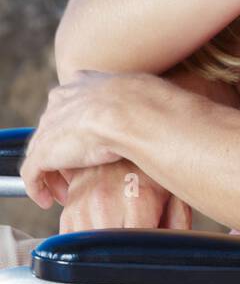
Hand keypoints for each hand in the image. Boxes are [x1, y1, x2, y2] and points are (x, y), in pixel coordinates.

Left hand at [21, 69, 138, 209]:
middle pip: (53, 128)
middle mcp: (62, 100)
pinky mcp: (44, 151)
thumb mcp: (146, 96)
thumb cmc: (149, 105)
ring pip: (41, 151)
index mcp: (84, 82)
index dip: (77, 125)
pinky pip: (32, 173)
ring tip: (65, 190)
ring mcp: (50, 125)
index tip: (88, 143)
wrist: (134, 113)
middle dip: (62, 150)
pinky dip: (39, 188)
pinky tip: (48, 200)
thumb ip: (141, 104)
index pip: (71, 103)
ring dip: (52, 172)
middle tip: (76, 170)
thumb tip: (163, 111)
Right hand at [58, 160, 190, 283]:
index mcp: (136, 198)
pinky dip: (78, 282)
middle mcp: (103, 204)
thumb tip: (182, 262)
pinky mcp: (68, 214)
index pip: (134, 259)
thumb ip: (177, 225)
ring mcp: (81, 209)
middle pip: (105, 270)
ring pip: (82, 269)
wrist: (117, 136)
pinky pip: (68, 259)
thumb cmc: (150, 167)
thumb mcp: (174, 190)